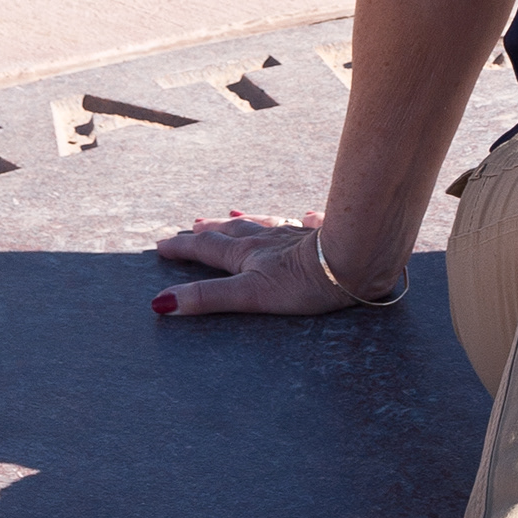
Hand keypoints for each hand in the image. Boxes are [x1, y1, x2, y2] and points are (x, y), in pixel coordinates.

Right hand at [150, 210, 356, 316]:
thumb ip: (208, 297)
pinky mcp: (327, 236)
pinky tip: (308, 215)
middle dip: (211, 230)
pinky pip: (311, 224)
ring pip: (268, 224)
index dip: (183, 248)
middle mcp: (270, 240)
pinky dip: (304, 220)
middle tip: (195, 225)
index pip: (208, 248)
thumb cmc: (304, 282)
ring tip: (236, 215)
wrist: (356, 259)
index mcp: (248, 254)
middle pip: (234, 231)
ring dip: (249, 221)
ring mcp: (299, 235)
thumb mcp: (249, 294)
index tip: (162, 244)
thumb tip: (161, 302)